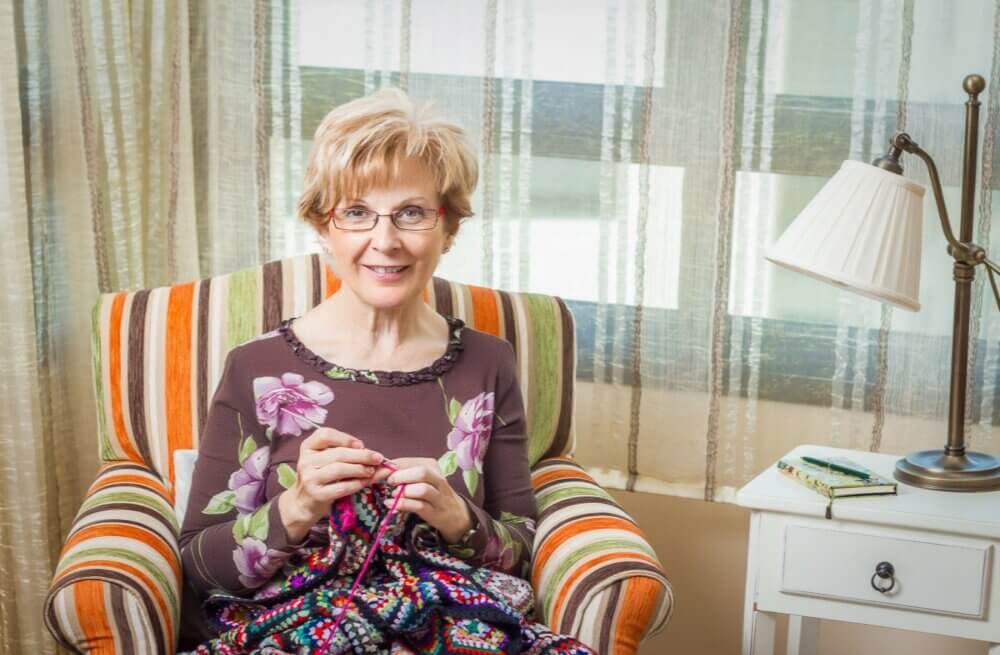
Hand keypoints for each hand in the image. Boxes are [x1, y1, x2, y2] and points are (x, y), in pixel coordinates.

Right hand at [278, 428, 383, 542]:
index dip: (345, 438)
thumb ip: (347, 454)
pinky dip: (355, 484)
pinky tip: (364, 482)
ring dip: (359, 469)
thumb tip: (378, 457)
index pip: (325, 435)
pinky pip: (340, 487)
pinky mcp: (317, 495)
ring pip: (339, 469)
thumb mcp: (327, 461)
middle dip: (361, 455)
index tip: (361, 445)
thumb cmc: (321, 477)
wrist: (303, 503)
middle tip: (378, 458)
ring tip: (371, 471)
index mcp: (308, 447)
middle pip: (337, 454)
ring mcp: (310, 478)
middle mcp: (306, 461)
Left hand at [374, 457, 472, 543]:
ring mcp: (438, 496)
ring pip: (423, 489)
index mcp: (430, 465)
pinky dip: (403, 505)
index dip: (387, 467)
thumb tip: (377, 470)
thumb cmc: (430, 493)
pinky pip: (420, 506)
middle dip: (400, 476)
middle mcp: (437, 478)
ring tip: (393, 494)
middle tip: (389, 483)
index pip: (406, 462)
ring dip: (404, 491)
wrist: (454, 513)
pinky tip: (392, 505)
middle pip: (421, 472)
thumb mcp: (419, 479)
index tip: (372, 474)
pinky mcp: (435, 511)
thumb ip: (402, 473)